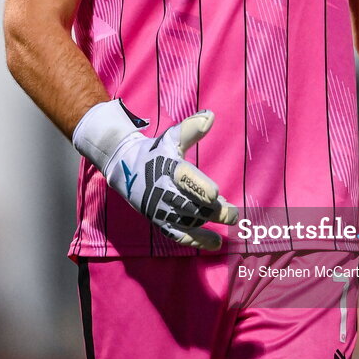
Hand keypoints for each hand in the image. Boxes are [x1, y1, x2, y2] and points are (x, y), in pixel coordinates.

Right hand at [73, 100, 236, 249]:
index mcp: (166, 167)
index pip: (183, 177)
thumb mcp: (170, 138)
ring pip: (187, 221)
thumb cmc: (155, 152)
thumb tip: (211, 116)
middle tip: (233, 212)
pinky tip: (216, 242)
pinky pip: (177, 235)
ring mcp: (160, 208)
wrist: (125, 169)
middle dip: (212, 210)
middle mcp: (162, 190)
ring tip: (231, 219)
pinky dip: (196, 240)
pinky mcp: (159, 221)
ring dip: (209, 222)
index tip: (216, 193)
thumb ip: (191, 129)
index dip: (199, 186)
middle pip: (189, 204)